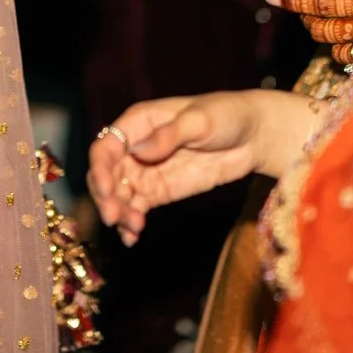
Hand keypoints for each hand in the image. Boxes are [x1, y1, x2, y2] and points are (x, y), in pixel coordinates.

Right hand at [87, 90, 309, 244]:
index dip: (99, 168)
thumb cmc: (226, 115)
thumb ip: (169, 135)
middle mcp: (136, 147)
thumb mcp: (199, 120)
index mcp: (138, 122)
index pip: (106, 147)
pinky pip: (137, 207)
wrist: (253, 136)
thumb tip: (138, 151)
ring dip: (118, 212)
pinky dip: (131, 222)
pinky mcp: (160, 191)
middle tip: (114, 217)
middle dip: (105, 196)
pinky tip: (132, 237)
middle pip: (107, 174)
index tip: (105, 190)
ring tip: (132, 228)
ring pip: (119, 194)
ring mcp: (147, 171)